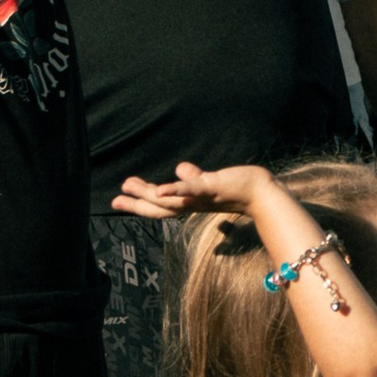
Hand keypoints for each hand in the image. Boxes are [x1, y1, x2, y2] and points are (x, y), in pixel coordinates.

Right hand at [113, 161, 271, 218]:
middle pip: (161, 208)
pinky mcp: (213, 187)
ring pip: (170, 200)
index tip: (120, 199)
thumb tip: (180, 168)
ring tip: (128, 187)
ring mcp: (202, 197)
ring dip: (148, 195)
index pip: (162, 205)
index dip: (141, 203)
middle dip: (137, 205)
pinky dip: (176, 191)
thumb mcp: (210, 183)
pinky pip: (192, 190)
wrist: (262, 193)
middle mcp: (193, 204)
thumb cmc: (239, 188)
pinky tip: (160, 190)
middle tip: (114, 201)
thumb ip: (193, 178)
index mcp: (191, 203)